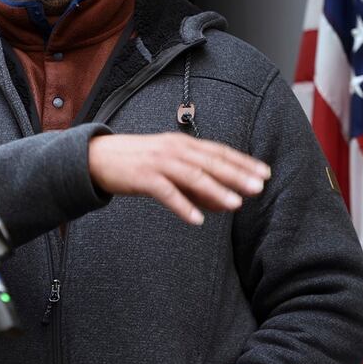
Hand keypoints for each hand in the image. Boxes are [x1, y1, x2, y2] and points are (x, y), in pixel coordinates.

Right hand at [88, 132, 270, 224]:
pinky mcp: (142, 177)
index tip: (265, 173)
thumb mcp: (169, 168)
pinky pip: (166, 192)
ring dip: (215, 190)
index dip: (243, 162)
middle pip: (210, 162)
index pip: (219, 152)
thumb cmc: (137, 163)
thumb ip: (196, 184)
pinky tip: (196, 220)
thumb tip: (225, 202)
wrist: (97, 157)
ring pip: (192, 176)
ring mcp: (158, 162)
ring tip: (235, 204)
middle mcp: (173, 149)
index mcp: (182, 143)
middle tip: (259, 187)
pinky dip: (182, 206)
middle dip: (237, 175)